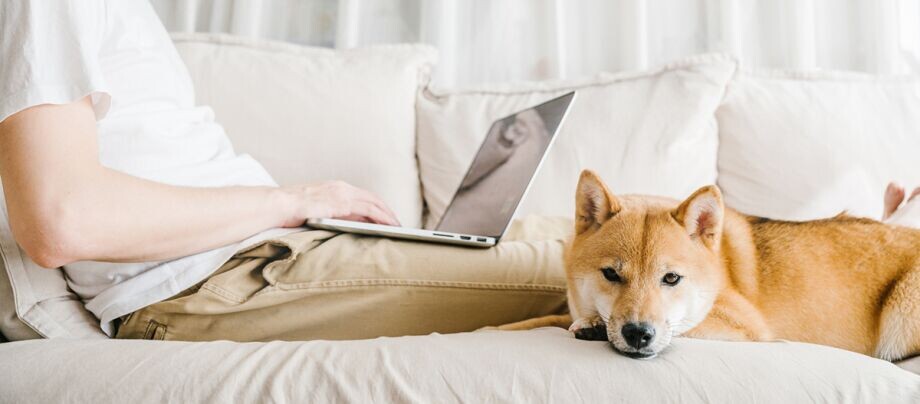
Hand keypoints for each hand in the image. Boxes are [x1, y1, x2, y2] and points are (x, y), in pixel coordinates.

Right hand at [280, 181, 400, 226]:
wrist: (278, 205)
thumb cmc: (291, 210)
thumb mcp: (314, 208)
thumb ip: (330, 211)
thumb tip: (344, 221)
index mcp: (334, 187)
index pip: (362, 195)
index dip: (375, 205)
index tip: (384, 215)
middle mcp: (341, 187)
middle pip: (372, 198)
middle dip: (386, 210)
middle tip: (397, 222)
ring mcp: (342, 194)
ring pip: (374, 203)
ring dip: (388, 214)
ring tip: (398, 226)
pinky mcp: (342, 203)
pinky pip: (369, 210)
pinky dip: (383, 217)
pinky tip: (390, 225)